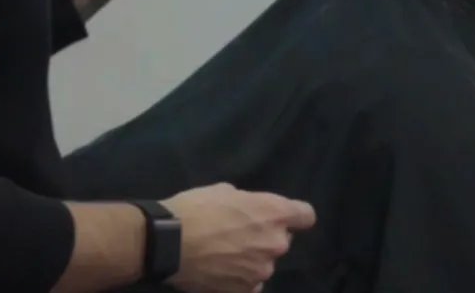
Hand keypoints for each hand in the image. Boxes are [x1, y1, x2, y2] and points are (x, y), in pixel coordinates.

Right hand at [163, 182, 316, 292]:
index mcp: (273, 213)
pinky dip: (240, 279)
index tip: (282, 218)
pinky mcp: (245, 291)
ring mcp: (262, 271)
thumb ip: (246, 202)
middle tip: (239, 235)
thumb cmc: (196, 208)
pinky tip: (221, 272)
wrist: (169, 242)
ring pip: (264, 263)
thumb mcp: (223, 191)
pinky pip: (250, 284)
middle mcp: (275, 243)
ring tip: (224, 256)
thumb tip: (246, 211)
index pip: (306, 215)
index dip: (295, 216)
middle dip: (265, 238)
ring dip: (251, 260)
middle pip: (282, 241)